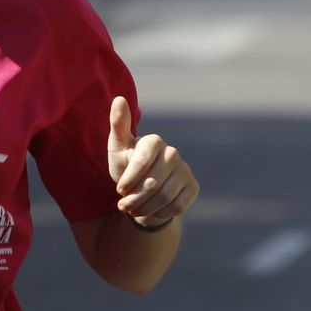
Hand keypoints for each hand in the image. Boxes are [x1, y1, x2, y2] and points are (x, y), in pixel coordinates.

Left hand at [108, 96, 197, 225]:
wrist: (142, 190)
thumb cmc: (126, 166)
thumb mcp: (117, 148)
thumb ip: (118, 125)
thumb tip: (119, 98)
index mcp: (154, 141)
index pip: (142, 162)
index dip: (129, 180)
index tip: (119, 190)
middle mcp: (173, 153)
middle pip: (153, 183)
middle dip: (135, 198)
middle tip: (124, 205)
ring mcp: (185, 170)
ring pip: (165, 196)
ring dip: (145, 208)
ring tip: (134, 209)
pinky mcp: (193, 187)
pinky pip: (178, 206)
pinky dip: (161, 212)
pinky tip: (152, 209)